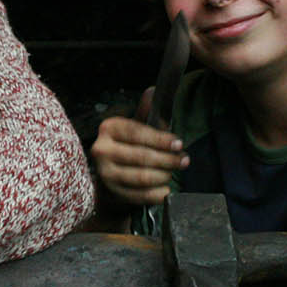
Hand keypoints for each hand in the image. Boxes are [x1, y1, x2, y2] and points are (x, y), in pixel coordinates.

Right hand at [90, 89, 188, 206]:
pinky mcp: (112, 192)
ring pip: (141, 177)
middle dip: (167, 159)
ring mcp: (106, 173)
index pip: (137, 132)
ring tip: (173, 172)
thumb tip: (154, 91)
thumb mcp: (135, 127)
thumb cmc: (127, 146)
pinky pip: (140, 195)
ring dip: (163, 175)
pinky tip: (166, 189)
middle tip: (184, 160)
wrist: (109, 175)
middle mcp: (102, 150)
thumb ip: (147, 112)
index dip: (160, 139)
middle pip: (140, 156)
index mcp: (109, 128)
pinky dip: (157, 194)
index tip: (179, 144)